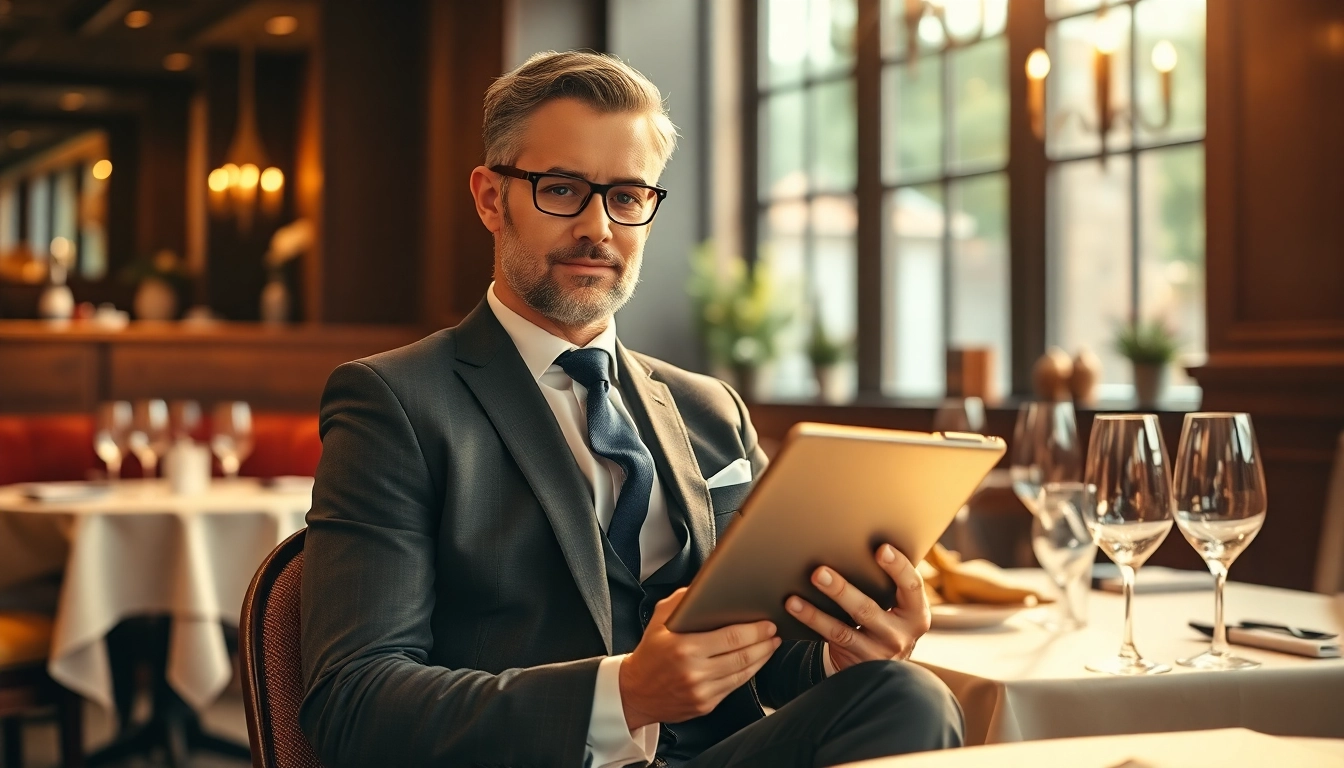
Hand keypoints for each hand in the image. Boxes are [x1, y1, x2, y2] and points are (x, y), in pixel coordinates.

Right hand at [620, 588, 780, 729]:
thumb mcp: (659, 620)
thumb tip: (706, 586)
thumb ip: (683, 600)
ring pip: (743, 673)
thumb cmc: (649, 653)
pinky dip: (750, 672)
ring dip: (762, 658)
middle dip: (763, 642)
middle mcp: (694, 671)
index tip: (766, 623)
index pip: (730, 637)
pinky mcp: (706, 704)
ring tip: (770, 645)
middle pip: (742, 656)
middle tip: (773, 631)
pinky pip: (735, 686)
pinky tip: (756, 661)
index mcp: (684, 648)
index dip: (754, 630)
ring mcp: (702, 691)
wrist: (634, 692)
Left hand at [785, 544, 929, 671]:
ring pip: (844, 629)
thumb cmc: (887, 620)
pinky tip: (794, 607)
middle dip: (842, 590)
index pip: (911, 586)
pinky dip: (811, 621)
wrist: (883, 666)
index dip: (898, 568)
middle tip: (819, 572)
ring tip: (794, 597)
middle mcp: (901, 634)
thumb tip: (861, 538)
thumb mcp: (899, 606)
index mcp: (916, 613)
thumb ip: (888, 583)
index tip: (881, 548)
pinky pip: (831, 639)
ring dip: (816, 612)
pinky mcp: (857, 662)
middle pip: (869, 609)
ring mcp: (878, 652)